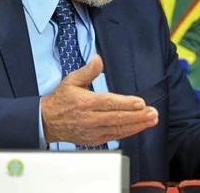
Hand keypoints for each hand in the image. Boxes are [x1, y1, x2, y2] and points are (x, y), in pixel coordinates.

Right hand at [41, 55, 157, 144]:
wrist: (45, 122)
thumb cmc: (61, 100)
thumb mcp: (71, 80)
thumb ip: (87, 71)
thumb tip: (98, 59)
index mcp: (84, 102)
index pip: (108, 103)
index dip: (125, 104)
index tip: (140, 103)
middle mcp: (89, 118)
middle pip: (116, 118)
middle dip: (137, 116)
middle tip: (153, 113)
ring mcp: (91, 131)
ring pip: (117, 129)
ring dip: (137, 125)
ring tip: (151, 120)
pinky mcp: (93, 139)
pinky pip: (114, 136)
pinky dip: (128, 132)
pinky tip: (139, 127)